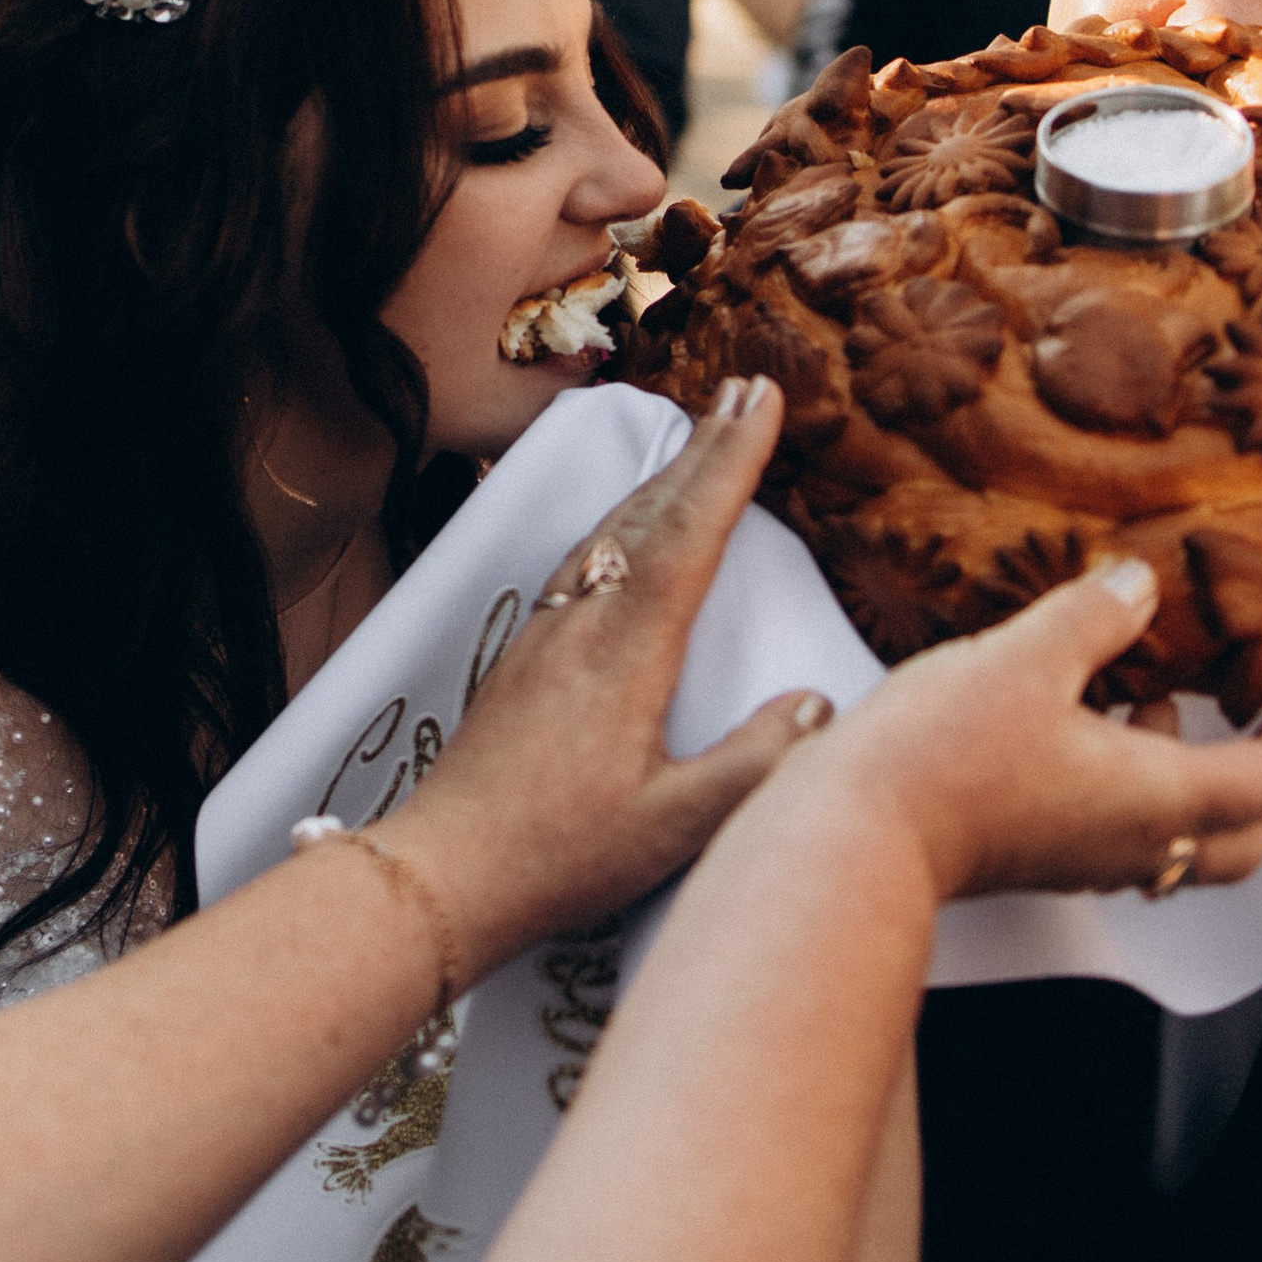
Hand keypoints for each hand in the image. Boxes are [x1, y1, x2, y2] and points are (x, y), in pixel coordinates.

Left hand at [392, 378, 825, 982]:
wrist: (440, 873)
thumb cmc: (558, 858)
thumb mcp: (676, 829)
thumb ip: (756, 765)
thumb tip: (821, 702)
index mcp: (626, 652)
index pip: (691, 533)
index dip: (731, 461)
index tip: (762, 397)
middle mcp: (581, 624)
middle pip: (650, 514)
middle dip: (703, 447)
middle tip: (742, 387)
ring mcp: (543, 636)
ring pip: (609, 533)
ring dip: (660, 482)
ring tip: (698, 444)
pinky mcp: (520, 658)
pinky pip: (580, 562)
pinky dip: (620, 526)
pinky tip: (622, 536)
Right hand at [805, 557, 1261, 908]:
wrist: (853, 837)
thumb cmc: (943, 756)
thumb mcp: (1025, 658)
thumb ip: (1092, 616)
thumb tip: (1139, 583)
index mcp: (1155, 798)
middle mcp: (1132, 842)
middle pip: (1240, 832)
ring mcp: (1081, 856)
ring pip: (1177, 834)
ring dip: (1195, 773)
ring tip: (1166, 694)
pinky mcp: (1035, 854)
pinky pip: (1118, 826)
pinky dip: (1134, 777)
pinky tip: (1086, 717)